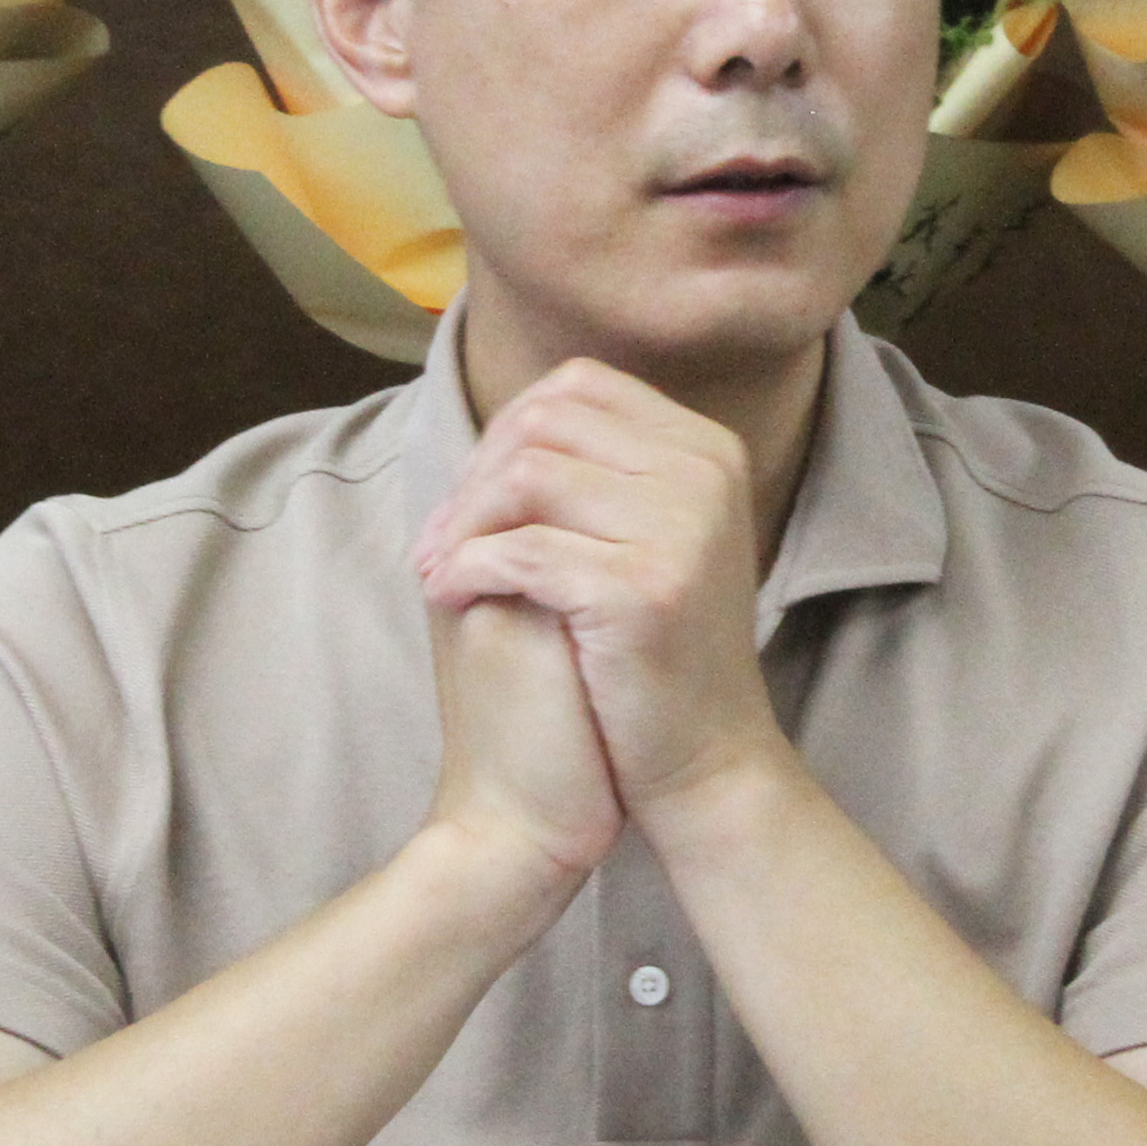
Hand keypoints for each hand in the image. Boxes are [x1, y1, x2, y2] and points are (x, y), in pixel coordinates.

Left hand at [415, 360, 790, 832]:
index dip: (506, 431)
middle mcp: (704, 472)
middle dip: (474, 477)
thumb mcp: (651, 539)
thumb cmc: (657, 652)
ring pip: (525, 476)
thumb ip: (598, 475)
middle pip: (544, 423)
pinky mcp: (644, 587)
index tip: (471, 496)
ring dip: (462, 523)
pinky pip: (521, 549)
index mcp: (707, 449)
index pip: (578, 386)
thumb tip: (503, 429)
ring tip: (441, 569)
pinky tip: (450, 596)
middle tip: (440, 540)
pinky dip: (467, 568)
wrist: (706, 759)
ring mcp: (681, 526)